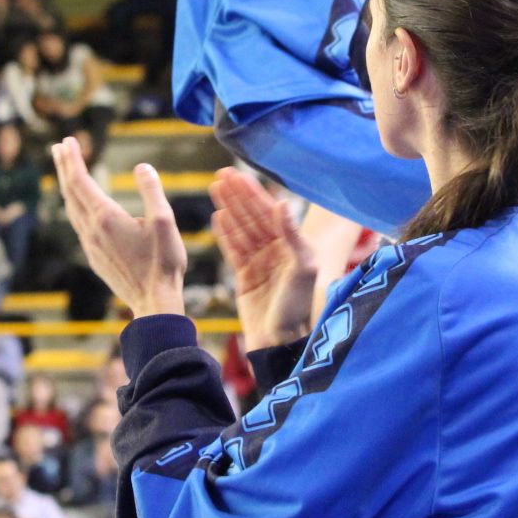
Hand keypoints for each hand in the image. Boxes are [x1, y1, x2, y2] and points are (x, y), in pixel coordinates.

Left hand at [50, 138, 186, 318]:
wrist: (154, 301)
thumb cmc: (163, 262)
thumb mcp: (165, 221)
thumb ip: (152, 190)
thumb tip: (142, 167)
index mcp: (106, 217)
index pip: (81, 181)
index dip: (73, 159)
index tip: (68, 141)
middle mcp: (92, 230)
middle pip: (70, 192)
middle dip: (64, 167)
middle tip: (59, 147)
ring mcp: (90, 245)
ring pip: (71, 209)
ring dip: (67, 186)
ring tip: (66, 170)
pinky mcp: (94, 256)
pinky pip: (78, 223)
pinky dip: (74, 205)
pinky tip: (79, 204)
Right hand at [210, 169, 315, 348]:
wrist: (280, 342)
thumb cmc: (296, 308)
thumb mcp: (302, 270)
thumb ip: (293, 236)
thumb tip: (281, 204)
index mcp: (293, 246)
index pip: (269, 212)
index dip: (252, 193)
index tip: (236, 175)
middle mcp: (277, 251)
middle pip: (253, 217)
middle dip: (238, 196)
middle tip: (221, 175)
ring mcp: (260, 263)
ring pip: (242, 230)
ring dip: (229, 209)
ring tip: (215, 190)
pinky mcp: (246, 277)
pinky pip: (234, 249)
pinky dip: (225, 233)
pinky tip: (217, 217)